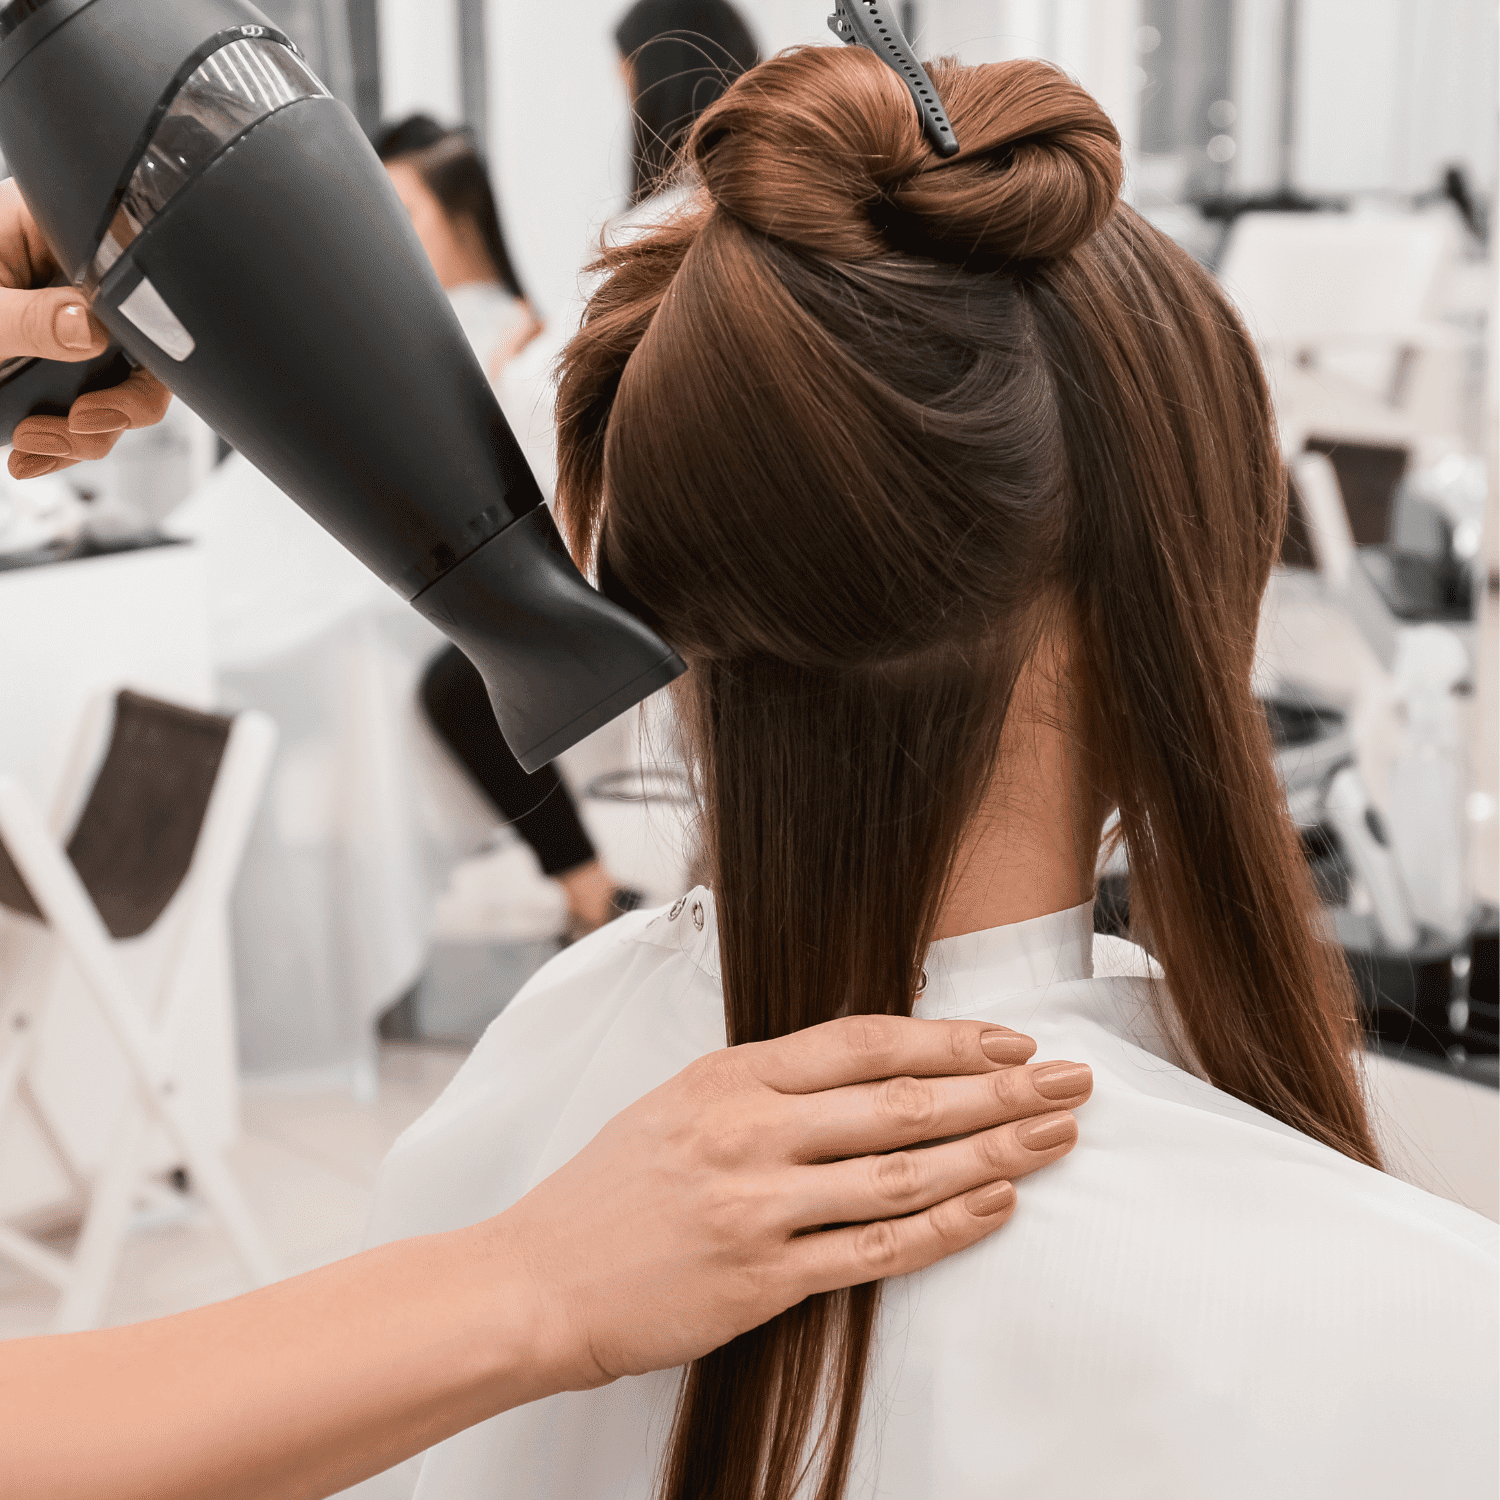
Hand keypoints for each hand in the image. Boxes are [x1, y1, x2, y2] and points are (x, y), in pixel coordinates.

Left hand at [0, 178, 168, 478]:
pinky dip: (62, 444)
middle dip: (113, 408)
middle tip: (80, 426)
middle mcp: (61, 279)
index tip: (104, 390)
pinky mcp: (46, 367)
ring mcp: (57, 326)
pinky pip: (83, 411)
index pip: (129, 285)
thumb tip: (91, 326)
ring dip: (81, 437)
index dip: (139, 346)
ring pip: (114, 392)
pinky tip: (32, 452)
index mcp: (44, 235)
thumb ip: (31, 318)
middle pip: (137, 352)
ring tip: (36, 445)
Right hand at [491, 1014, 1091, 1389]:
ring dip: (990, 1154)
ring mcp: (756, 1206)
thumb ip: (764, 1086)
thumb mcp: (677, 1102)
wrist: (537, 1279)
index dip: (949, 1038)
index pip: (863, 1041)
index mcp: (729, 1076)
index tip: (1011, 1039)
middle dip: (998, 1088)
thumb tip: (864, 1075)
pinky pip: (873, 1251)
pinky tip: (995, 1208)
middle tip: (1069, 1081)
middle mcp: (749, 1131)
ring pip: (901, 1173)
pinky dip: (943, 1229)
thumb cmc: (607, 1190)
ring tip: (1053, 1138)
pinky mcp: (761, 1279)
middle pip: (901, 1102)